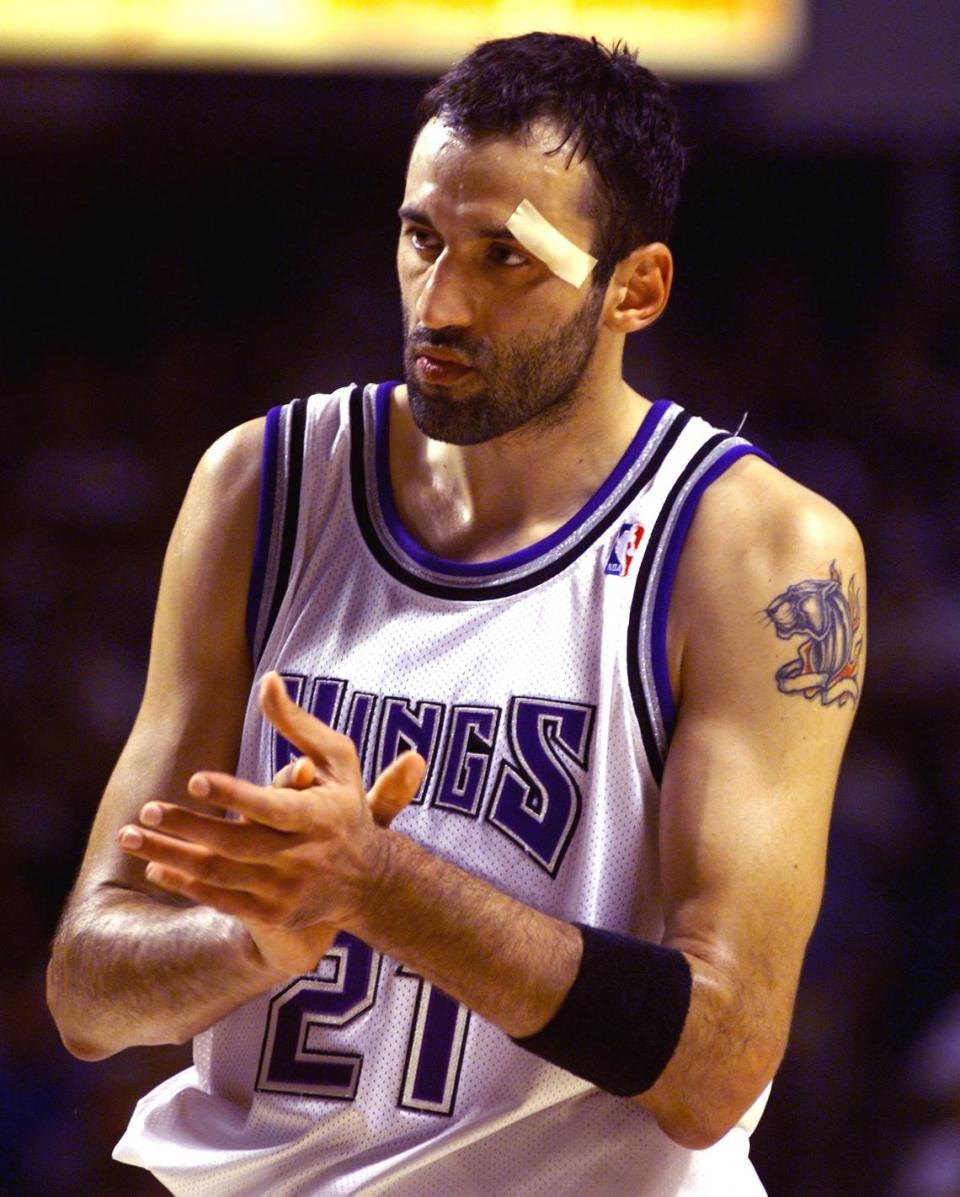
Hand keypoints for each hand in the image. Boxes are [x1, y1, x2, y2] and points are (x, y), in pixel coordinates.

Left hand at [117, 673, 425, 976]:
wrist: (370, 880)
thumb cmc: (344, 806)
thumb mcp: (337, 760)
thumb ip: (298, 724)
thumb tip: (267, 679)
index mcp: (316, 816)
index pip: (271, 807)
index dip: (233, 795)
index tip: (194, 779)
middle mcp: (300, 856)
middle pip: (234, 843)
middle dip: (186, 826)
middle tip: (146, 807)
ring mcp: (285, 888)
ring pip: (219, 873)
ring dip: (170, 856)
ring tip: (130, 836)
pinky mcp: (273, 913)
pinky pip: (222, 901)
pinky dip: (186, 886)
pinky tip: (155, 869)